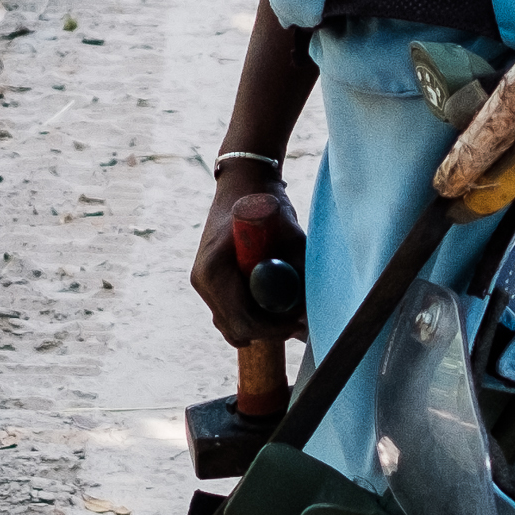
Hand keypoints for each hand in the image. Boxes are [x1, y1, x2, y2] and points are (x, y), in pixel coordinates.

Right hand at [190, 165, 292, 346]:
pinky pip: (228, 315)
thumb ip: (301, 275)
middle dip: (269, 329)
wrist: (244, 185)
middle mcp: (202, 280)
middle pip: (235, 327)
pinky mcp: (208, 284)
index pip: (242, 319)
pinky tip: (271, 302)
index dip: (274, 328)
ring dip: (260, 324)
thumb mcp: (292, 238)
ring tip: (288, 308)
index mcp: (214, 269)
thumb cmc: (268, 207)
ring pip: (231, 325)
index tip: (298, 321)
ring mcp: (202, 283)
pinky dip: (250, 316)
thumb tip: (312, 315)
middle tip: (298, 321)